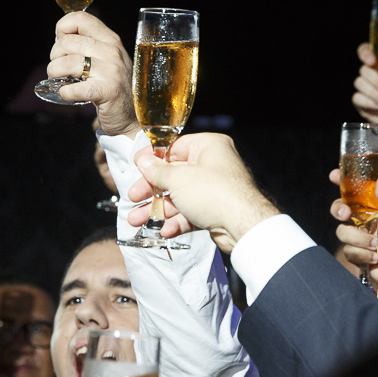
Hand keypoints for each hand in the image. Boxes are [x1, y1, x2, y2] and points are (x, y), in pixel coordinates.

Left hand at [48, 12, 139, 138]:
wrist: (133, 116)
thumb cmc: (114, 86)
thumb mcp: (107, 59)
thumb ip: (89, 46)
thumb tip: (60, 37)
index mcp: (110, 39)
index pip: (80, 18)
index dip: (62, 28)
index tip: (61, 43)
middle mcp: (111, 51)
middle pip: (67, 42)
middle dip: (54, 56)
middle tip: (58, 69)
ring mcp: (111, 71)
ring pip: (67, 63)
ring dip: (55, 74)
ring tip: (59, 81)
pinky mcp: (107, 91)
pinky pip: (75, 89)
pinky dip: (64, 92)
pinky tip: (66, 94)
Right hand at [126, 133, 278, 251]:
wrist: (244, 227)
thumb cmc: (216, 194)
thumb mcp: (178, 179)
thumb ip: (158, 171)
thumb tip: (144, 161)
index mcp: (208, 146)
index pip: (174, 148)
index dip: (153, 159)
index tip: (137, 166)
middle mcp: (212, 165)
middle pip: (173, 175)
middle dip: (150, 190)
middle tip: (133, 198)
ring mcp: (214, 189)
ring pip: (179, 197)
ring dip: (158, 210)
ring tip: (138, 220)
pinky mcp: (214, 210)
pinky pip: (190, 213)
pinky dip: (176, 221)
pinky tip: (165, 230)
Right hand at [328, 168, 377, 284]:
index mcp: (372, 204)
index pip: (353, 188)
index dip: (340, 179)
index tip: (334, 175)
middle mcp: (362, 218)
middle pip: (339, 208)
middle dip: (338, 209)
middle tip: (345, 213)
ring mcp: (359, 236)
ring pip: (342, 232)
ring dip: (357, 238)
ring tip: (374, 243)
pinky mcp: (359, 255)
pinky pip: (350, 252)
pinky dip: (362, 254)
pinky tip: (375, 257)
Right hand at [352, 45, 377, 172]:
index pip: (366, 51)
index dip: (365, 53)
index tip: (372, 61)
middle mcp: (373, 75)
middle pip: (363, 70)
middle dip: (377, 81)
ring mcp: (367, 89)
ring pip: (359, 83)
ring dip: (373, 92)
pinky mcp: (362, 103)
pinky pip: (356, 98)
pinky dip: (368, 102)